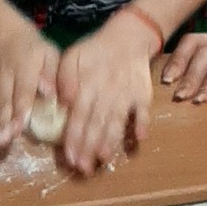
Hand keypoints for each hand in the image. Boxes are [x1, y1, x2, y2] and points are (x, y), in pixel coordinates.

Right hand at [0, 13, 59, 153]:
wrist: (3, 36)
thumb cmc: (33, 49)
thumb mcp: (48, 53)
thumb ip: (51, 73)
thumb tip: (52, 94)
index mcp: (25, 71)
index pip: (22, 94)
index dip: (19, 112)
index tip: (17, 129)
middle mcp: (5, 80)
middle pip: (3, 105)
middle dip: (1, 126)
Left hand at [56, 9, 156, 174]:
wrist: (128, 37)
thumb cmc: (96, 51)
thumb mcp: (73, 56)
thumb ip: (65, 77)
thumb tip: (63, 101)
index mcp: (87, 86)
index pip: (78, 116)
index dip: (74, 137)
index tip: (69, 157)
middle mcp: (106, 93)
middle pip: (96, 123)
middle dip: (89, 147)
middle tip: (83, 168)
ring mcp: (126, 94)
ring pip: (117, 120)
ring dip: (111, 140)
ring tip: (104, 158)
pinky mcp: (142, 94)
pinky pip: (143, 110)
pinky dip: (141, 123)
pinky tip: (139, 139)